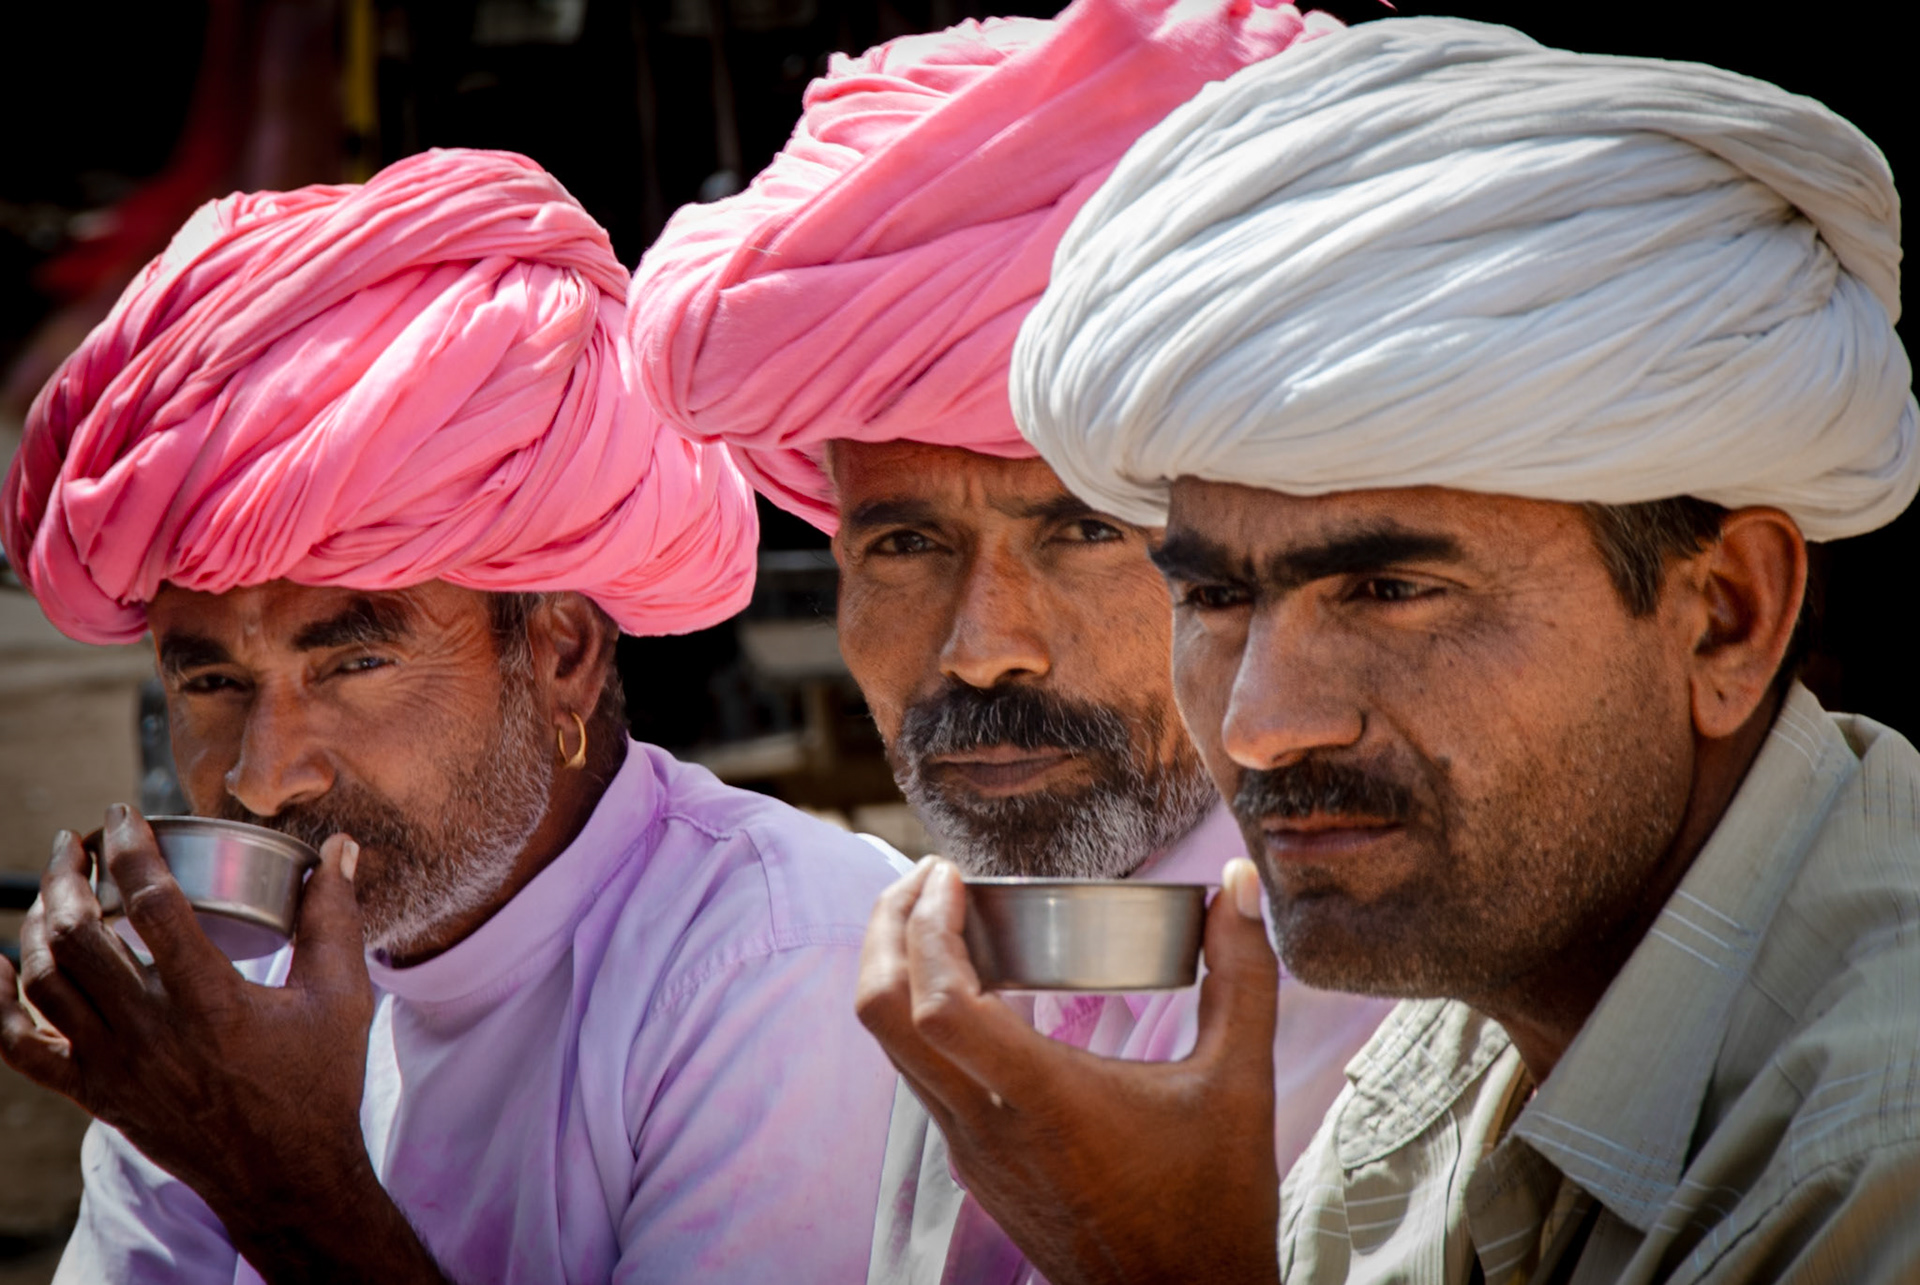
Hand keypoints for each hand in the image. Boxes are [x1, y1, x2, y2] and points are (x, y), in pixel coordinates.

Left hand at [0, 805, 446, 1284]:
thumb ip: (334, 917)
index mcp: (213, 1003)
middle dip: (66, 875)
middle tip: (74, 842)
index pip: (152, 905)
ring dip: (39, 924)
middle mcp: (153, 1033)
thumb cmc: (319, 1084)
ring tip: (54, 890)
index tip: (124, 815)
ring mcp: (116, 1067)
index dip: (131, 849)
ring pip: (45, 981)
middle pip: (79, 936)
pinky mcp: (96, 1094)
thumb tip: (338, 848)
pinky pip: (20, 1048)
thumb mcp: (340, 997)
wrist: (286, 1176)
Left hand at [856, 857, 1281, 1284]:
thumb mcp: (1241, 1086)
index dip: (926, 928)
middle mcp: (986, 1126)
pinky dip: (922, 1018)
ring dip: (899, 972)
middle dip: (888, 930)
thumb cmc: (1214, 1205)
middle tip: (930, 879)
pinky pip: (919, 1077)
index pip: (937, 1005)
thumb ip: (1243, 978)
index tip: (950, 875)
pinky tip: (972, 990)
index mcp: (1043, 1101)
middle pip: (882, 1014)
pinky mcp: (973, 1167)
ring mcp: (970, 1151)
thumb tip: (1237, 882)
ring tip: (944, 920)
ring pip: (892, 1048)